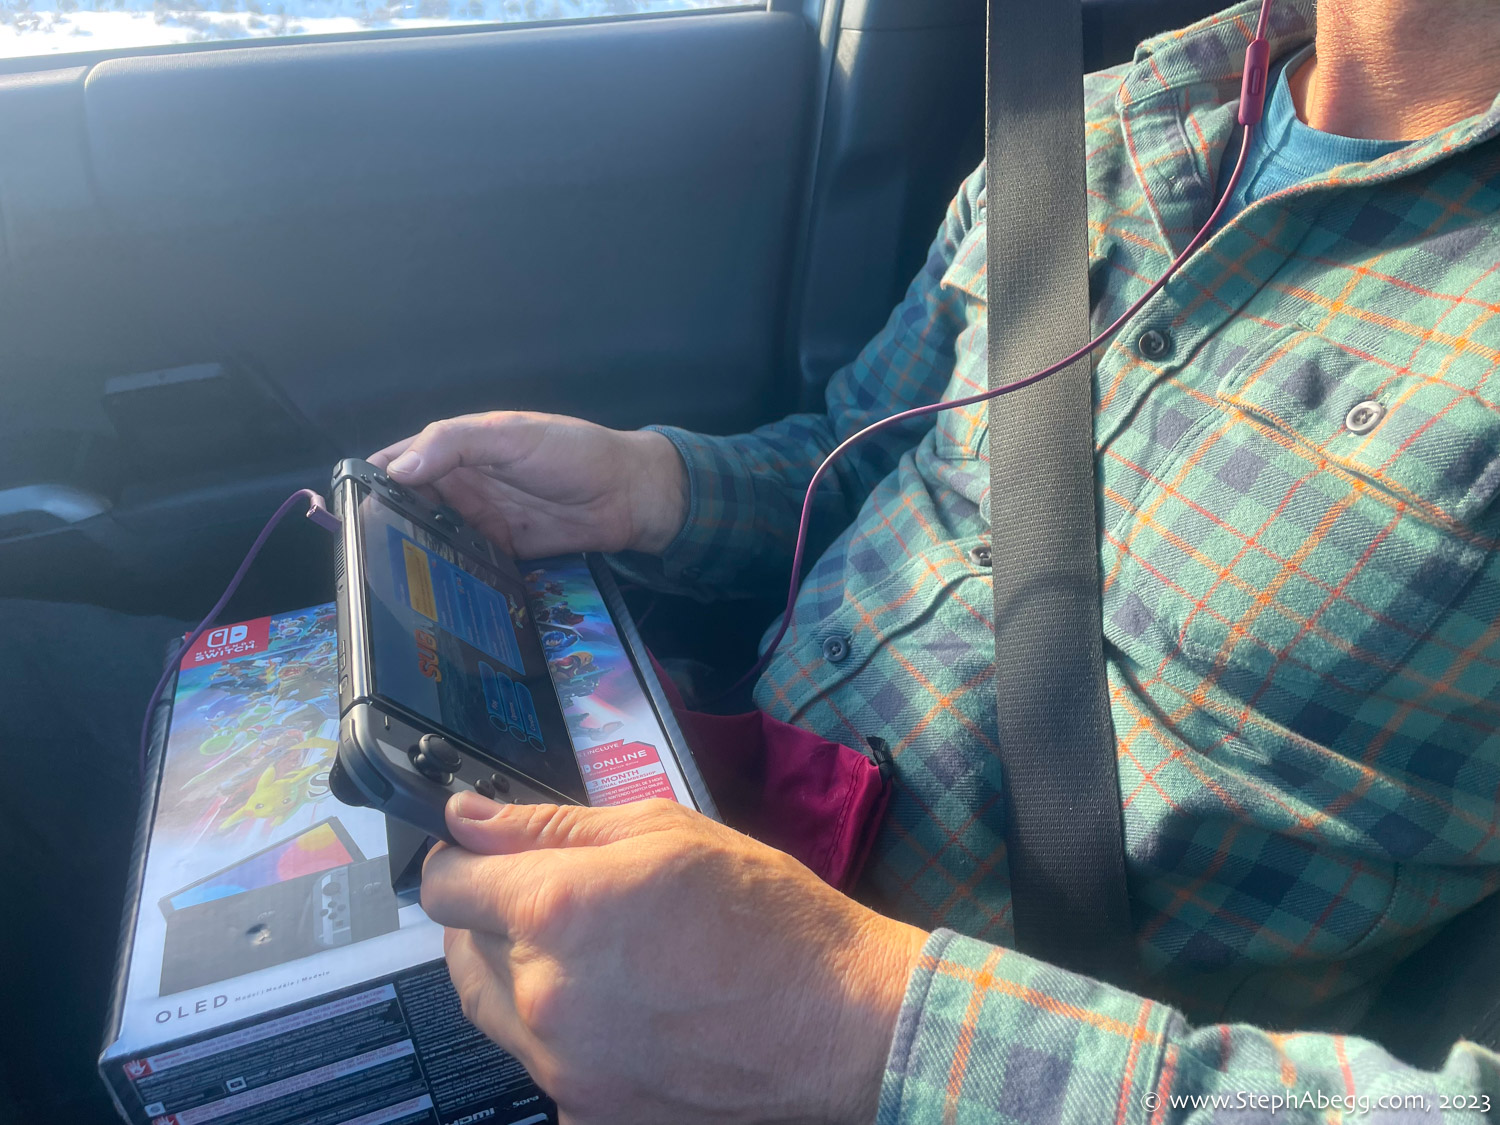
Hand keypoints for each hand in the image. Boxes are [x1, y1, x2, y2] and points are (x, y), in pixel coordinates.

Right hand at [368, 411, 687, 557]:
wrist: (629, 495)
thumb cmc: (572, 452)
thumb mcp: (511, 434)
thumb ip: (455, 444)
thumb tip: (399, 469)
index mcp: (455, 448)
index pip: (397, 462)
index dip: (367, 482)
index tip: (342, 507)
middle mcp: (459, 485)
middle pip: (404, 507)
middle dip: (381, 527)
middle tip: (358, 557)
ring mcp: (477, 521)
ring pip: (428, 539)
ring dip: (409, 555)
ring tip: (384, 582)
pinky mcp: (497, 553)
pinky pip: (461, 565)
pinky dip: (444, 576)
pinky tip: (428, 595)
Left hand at [421, 793, 927, 1124]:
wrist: (839, 1020)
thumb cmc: (769, 919)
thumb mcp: (664, 834)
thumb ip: (550, 827)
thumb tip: (470, 820)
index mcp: (557, 912)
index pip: (445, 886)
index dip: (460, 862)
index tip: (479, 858)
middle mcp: (545, 997)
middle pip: (460, 949)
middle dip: (492, 915)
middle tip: (557, 898)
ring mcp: (564, 1068)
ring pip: (493, 1009)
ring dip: (516, 973)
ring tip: (593, 952)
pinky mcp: (590, 1114)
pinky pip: (541, 1062)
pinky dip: (559, 1031)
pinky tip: (622, 1008)